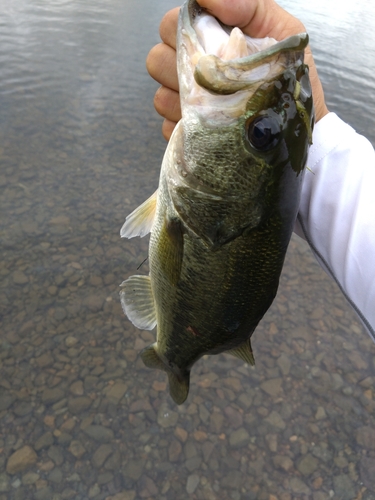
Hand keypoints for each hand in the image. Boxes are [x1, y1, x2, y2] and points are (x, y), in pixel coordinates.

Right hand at [146, 0, 328, 140]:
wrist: (295, 127)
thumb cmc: (289, 79)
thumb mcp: (282, 33)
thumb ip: (248, 5)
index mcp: (207, 40)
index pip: (170, 25)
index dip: (184, 33)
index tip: (213, 48)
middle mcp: (190, 70)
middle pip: (157, 59)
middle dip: (183, 69)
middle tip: (216, 80)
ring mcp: (184, 103)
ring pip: (160, 97)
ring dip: (187, 102)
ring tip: (219, 107)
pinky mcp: (186, 134)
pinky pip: (169, 129)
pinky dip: (189, 129)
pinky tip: (214, 128)